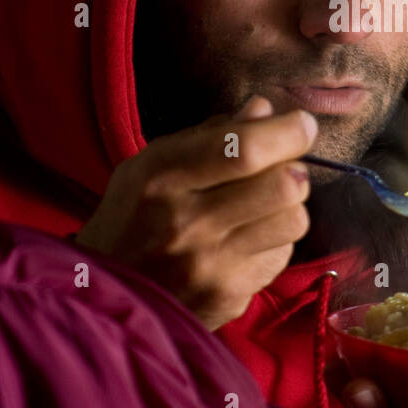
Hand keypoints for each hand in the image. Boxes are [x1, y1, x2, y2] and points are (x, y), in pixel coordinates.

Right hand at [74, 95, 317, 328]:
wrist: (107, 294)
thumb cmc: (133, 217)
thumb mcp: (154, 164)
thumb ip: (211, 135)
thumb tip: (265, 111)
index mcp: (161, 178)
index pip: (243, 149)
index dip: (287, 132)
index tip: (300, 124)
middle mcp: (186, 224)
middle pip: (284, 184)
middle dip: (295, 167)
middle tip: (284, 167)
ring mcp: (209, 266)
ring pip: (293, 220)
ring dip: (288, 207)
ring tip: (263, 206)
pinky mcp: (228, 296)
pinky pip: (281, 255)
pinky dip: (273, 242)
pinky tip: (246, 241)